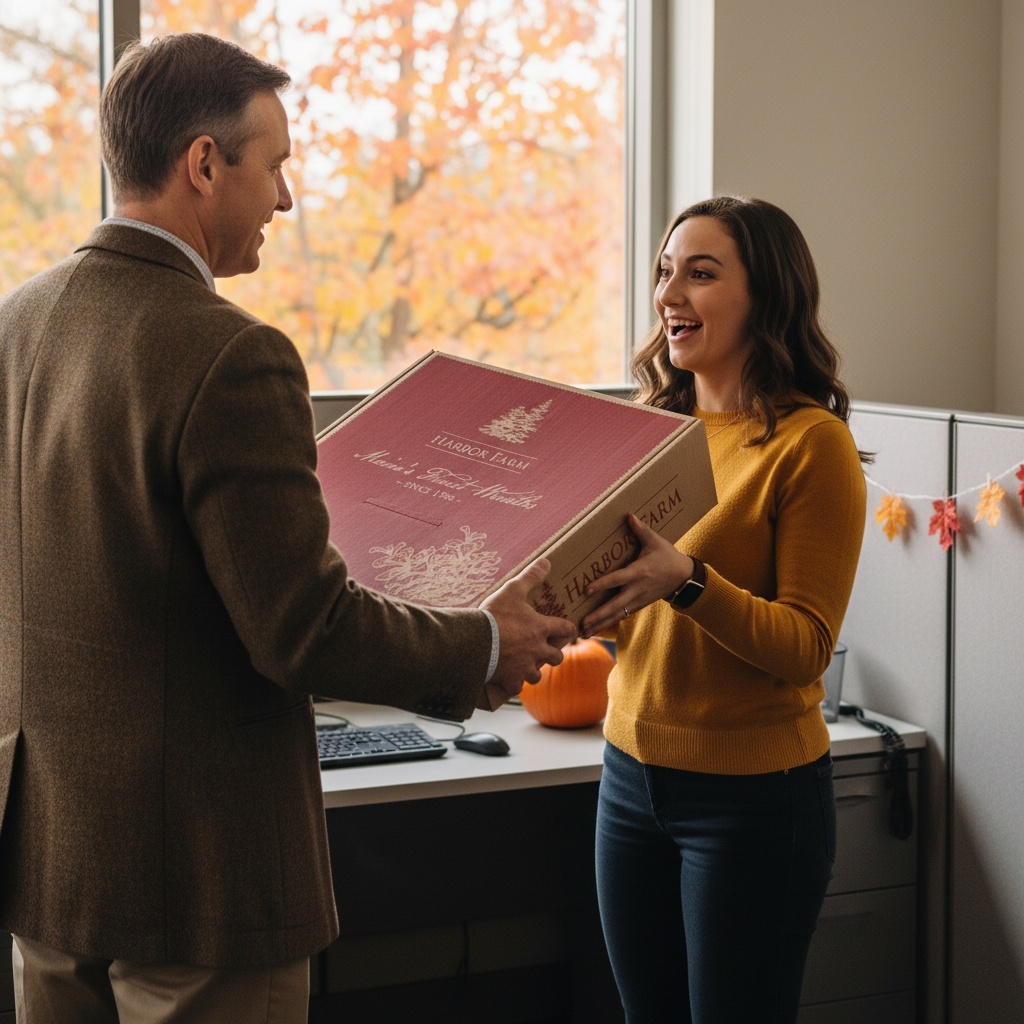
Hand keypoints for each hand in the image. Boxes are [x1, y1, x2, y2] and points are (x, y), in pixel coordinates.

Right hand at [480, 557, 576, 706]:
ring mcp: (524, 668)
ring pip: (537, 675)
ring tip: (525, 665)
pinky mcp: (511, 680)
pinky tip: (508, 678)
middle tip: (545, 649)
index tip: (569, 629)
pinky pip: (517, 687)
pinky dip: (514, 683)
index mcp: (541, 629)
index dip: (569, 628)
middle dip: (553, 654)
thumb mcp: (512, 590)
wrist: (475, 641)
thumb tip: (547, 561)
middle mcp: (538, 651)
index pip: (566, 629)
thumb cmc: (495, 615)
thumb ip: (531, 576)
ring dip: (533, 670)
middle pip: (556, 658)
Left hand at [579, 514, 692, 636]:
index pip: (617, 579)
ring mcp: (637, 600)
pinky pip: (621, 616)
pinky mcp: (638, 605)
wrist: (684, 578)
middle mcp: (636, 590)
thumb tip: (629, 515)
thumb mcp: (656, 541)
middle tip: (581, 623)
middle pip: (615, 605)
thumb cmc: (668, 557)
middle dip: (598, 615)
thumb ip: (641, 530)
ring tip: (582, 633)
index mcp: (639, 573)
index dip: (602, 584)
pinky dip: (608, 623)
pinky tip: (594, 629)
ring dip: (600, 624)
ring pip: (617, 615)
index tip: (587, 590)